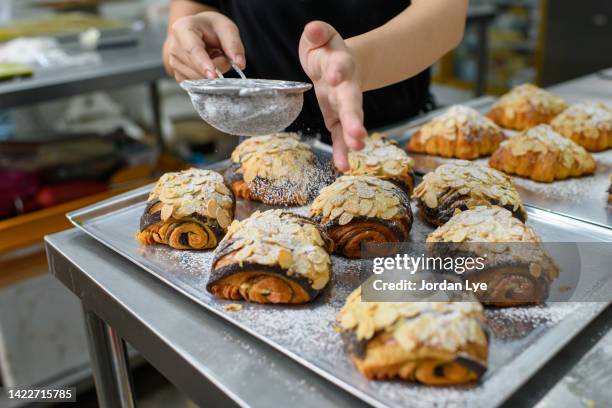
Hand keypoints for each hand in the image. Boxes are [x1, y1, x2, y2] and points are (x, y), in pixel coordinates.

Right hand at [164, 11, 244, 81]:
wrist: (198, 31)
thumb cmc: (211, 28)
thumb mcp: (226, 28)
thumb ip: (233, 44)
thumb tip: (240, 64)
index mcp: (182, 29)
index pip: (192, 50)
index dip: (203, 64)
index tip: (213, 76)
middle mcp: (173, 46)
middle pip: (195, 67)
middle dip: (216, 68)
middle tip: (224, 56)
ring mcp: (173, 62)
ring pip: (196, 78)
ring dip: (212, 74)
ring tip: (214, 57)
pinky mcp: (177, 74)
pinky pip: (194, 84)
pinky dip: (206, 79)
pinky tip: (208, 66)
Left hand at [299, 21, 366, 170]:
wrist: (338, 65)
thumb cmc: (326, 51)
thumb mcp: (320, 37)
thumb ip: (318, 33)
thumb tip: (312, 30)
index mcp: (341, 63)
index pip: (340, 66)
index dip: (338, 70)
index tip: (334, 76)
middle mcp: (347, 86)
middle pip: (352, 101)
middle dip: (354, 116)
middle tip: (358, 132)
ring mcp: (344, 105)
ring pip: (350, 121)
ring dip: (353, 135)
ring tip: (357, 148)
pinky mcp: (338, 119)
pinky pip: (340, 136)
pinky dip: (341, 151)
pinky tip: (342, 166)